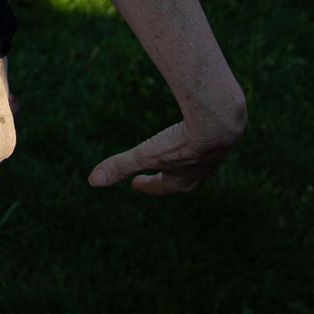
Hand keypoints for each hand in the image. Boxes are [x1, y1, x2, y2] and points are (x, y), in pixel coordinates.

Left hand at [89, 108, 242, 195]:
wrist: (217, 126)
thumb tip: (93, 180)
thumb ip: (119, 165)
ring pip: (194, 164)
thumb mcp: (145, 155)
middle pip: (178, 180)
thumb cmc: (180, 143)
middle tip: (155, 177)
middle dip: (166, 179)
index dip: (145, 185)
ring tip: (176, 158)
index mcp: (179, 182)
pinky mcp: (220, 142)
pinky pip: (204, 146)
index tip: (134, 183)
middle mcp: (197, 175)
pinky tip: (195, 136)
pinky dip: (196, 145)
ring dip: (183, 163)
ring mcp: (211, 159)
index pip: (158, 187)